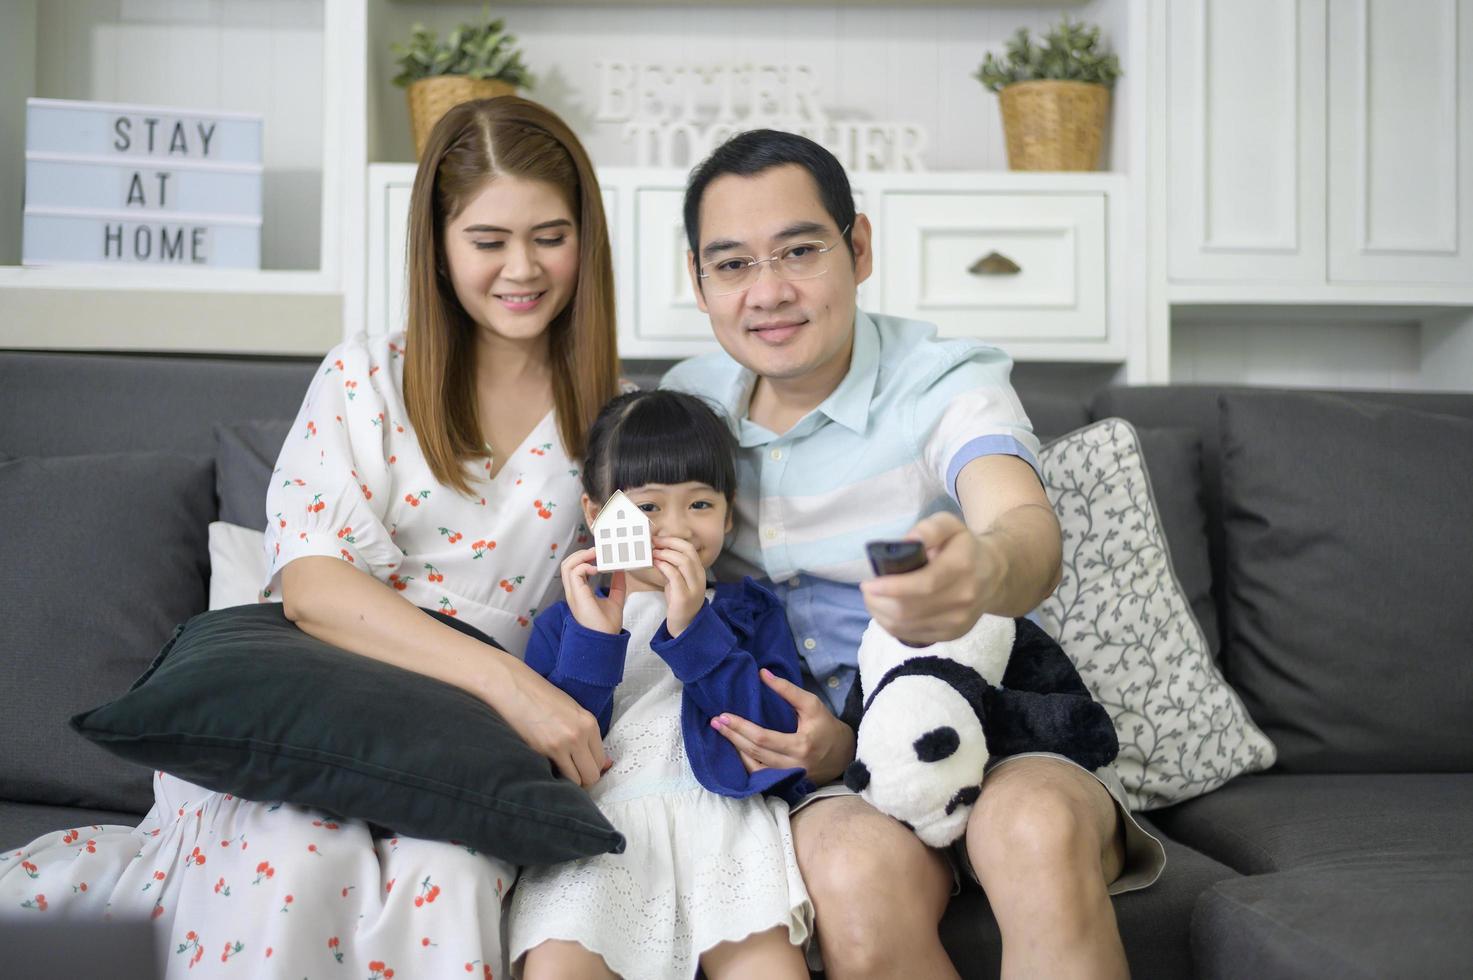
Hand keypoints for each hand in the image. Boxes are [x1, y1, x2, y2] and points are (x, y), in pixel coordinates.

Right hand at [495, 660, 611, 787]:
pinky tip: (549, 767)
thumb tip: (605, 764)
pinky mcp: (541, 752)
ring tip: (562, 772)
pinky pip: (555, 776)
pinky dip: (554, 777)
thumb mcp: (573, 711)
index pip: (601, 760)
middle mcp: (578, 736)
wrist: (515, 689)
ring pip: (575, 781)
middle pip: (591, 775)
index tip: (586, 767)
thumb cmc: (543, 697)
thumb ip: (589, 737)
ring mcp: (560, 746)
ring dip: (571, 781)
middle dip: (585, 778)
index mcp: (589, 724)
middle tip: (576, 773)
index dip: (594, 767)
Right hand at [560, 548, 626, 634]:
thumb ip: (617, 584)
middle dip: (581, 553)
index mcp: (580, 591)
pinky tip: (597, 568)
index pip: (575, 568)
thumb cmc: (607, 625)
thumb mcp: (615, 599)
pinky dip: (584, 565)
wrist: (606, 639)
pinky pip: (573, 573)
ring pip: (567, 565)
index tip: (600, 552)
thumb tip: (621, 569)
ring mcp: (573, 592)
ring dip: (581, 556)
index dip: (584, 557)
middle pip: (567, 564)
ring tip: (596, 554)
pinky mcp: (577, 595)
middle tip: (598, 551)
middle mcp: (574, 590)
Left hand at [652, 536, 706, 636]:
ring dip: (666, 554)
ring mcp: (693, 587)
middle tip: (654, 543)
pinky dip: (664, 567)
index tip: (659, 539)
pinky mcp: (684, 597)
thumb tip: (658, 552)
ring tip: (654, 553)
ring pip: (683, 561)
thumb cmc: (679, 603)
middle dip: (669, 544)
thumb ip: (672, 568)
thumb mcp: (677, 582)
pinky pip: (675, 576)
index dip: (674, 540)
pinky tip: (656, 564)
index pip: (690, 549)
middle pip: (688, 552)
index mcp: (698, 572)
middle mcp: (699, 578)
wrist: (685, 627)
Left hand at [711, 669, 856, 784]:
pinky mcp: (787, 782)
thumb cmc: (826, 726)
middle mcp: (793, 765)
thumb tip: (763, 673)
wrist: (844, 755)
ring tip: (721, 733)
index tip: (723, 715)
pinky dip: (746, 763)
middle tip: (715, 722)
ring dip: (735, 750)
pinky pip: (760, 776)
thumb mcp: (811, 704)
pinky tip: (735, 750)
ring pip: (755, 767)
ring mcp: (789, 777)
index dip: (741, 727)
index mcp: (800, 745)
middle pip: (755, 752)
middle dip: (732, 736)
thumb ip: (787, 690)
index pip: (763, 738)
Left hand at [858, 512, 1003, 644]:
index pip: (922, 585)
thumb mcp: (949, 525)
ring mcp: (958, 621)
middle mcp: (963, 598)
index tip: (868, 583)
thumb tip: (906, 541)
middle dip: (879, 602)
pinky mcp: (951, 635)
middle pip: (909, 610)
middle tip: (867, 590)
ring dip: (881, 614)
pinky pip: (913, 636)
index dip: (891, 587)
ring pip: (907, 626)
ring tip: (873, 599)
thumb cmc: (964, 546)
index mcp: (961, 567)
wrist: (994, 575)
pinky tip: (886, 612)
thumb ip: (928, 529)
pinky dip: (892, 626)